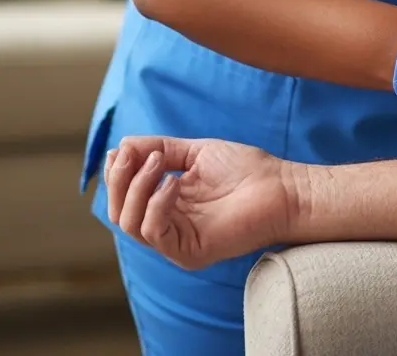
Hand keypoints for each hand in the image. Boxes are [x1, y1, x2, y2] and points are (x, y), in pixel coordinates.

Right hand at [104, 135, 295, 269]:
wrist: (281, 186)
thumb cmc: (246, 170)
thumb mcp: (195, 153)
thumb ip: (160, 149)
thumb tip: (122, 145)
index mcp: (166, 205)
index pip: (123, 198)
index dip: (116, 174)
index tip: (120, 150)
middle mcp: (167, 226)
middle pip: (119, 213)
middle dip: (119, 180)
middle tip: (131, 154)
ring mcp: (176, 241)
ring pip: (129, 224)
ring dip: (137, 187)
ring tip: (159, 162)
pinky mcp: (189, 251)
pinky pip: (154, 232)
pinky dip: (156, 204)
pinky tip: (174, 183)